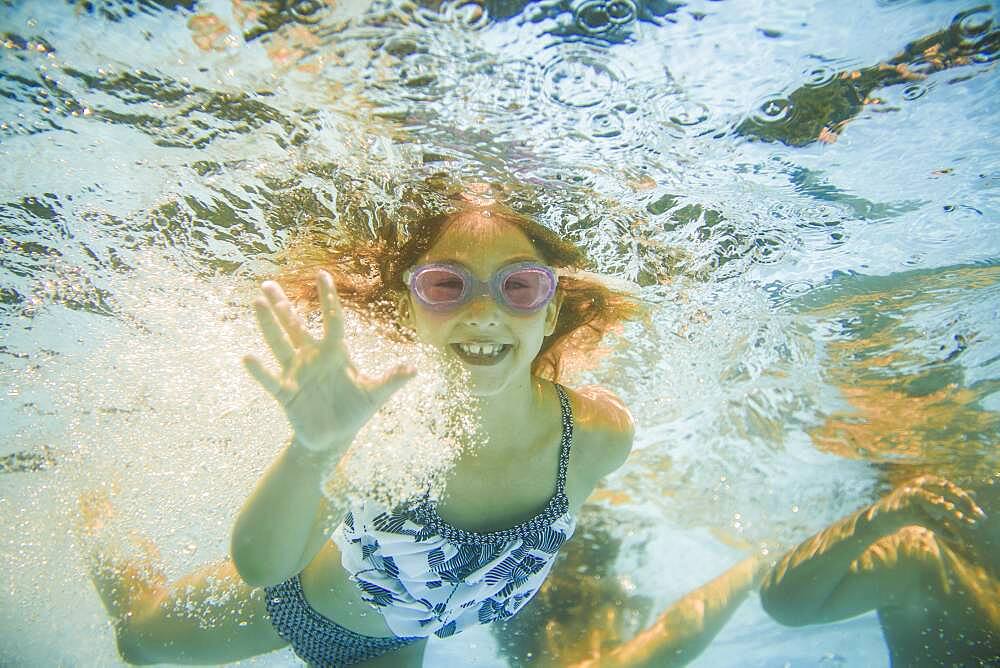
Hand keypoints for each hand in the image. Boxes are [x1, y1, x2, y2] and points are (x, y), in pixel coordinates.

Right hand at [242, 271, 415, 452]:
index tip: (322, 275)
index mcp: (335, 352)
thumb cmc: (355, 410)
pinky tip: (247, 357)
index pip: (333, 320)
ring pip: (280, 344)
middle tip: (268, 284)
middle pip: (296, 326)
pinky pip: (271, 380)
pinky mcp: (287, 394)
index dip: (328, 299)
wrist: (334, 437)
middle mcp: (312, 357)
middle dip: (282, 306)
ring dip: (269, 325)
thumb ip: (392, 380)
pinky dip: (260, 371)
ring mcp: (297, 373)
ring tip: (257, 303)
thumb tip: (414, 369)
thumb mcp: (376, 395)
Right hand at [863, 475, 986, 536]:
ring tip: (968, 523)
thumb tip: (973, 494)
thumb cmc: (905, 511)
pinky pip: (928, 522)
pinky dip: (943, 530)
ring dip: (954, 515)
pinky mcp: (904, 513)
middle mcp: (915, 487)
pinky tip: (956, 539)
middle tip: (979, 516)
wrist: (876, 520)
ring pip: (936, 504)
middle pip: (944, 491)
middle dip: (964, 503)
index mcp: (921, 482)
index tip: (977, 510)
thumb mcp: (928, 503)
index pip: (947, 486)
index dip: (964, 497)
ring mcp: (908, 499)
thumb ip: (947, 499)